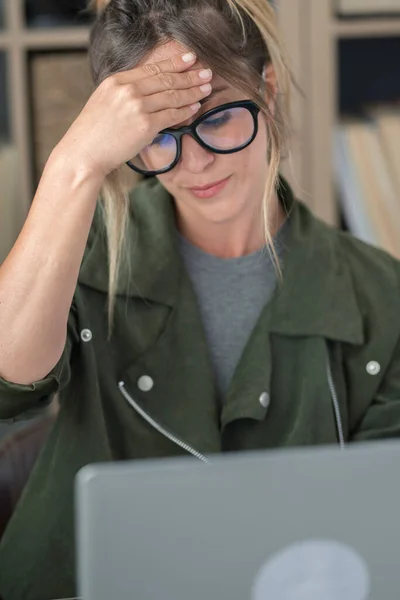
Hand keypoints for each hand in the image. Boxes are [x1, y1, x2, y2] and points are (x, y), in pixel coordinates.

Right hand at [56, 53, 211, 178]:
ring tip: (206, 89)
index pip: (152, 68)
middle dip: (189, 75)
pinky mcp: (145, 125)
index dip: (174, 62)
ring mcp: (137, 107)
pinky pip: (172, 115)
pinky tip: (195, 107)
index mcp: (117, 80)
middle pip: (166, 79)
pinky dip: (186, 111)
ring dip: (192, 92)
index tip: (189, 59)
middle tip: (206, 73)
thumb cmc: (94, 133)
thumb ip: (125, 92)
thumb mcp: (105, 102)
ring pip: (172, 96)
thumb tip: (150, 91)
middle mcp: (127, 90)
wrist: (83, 153)